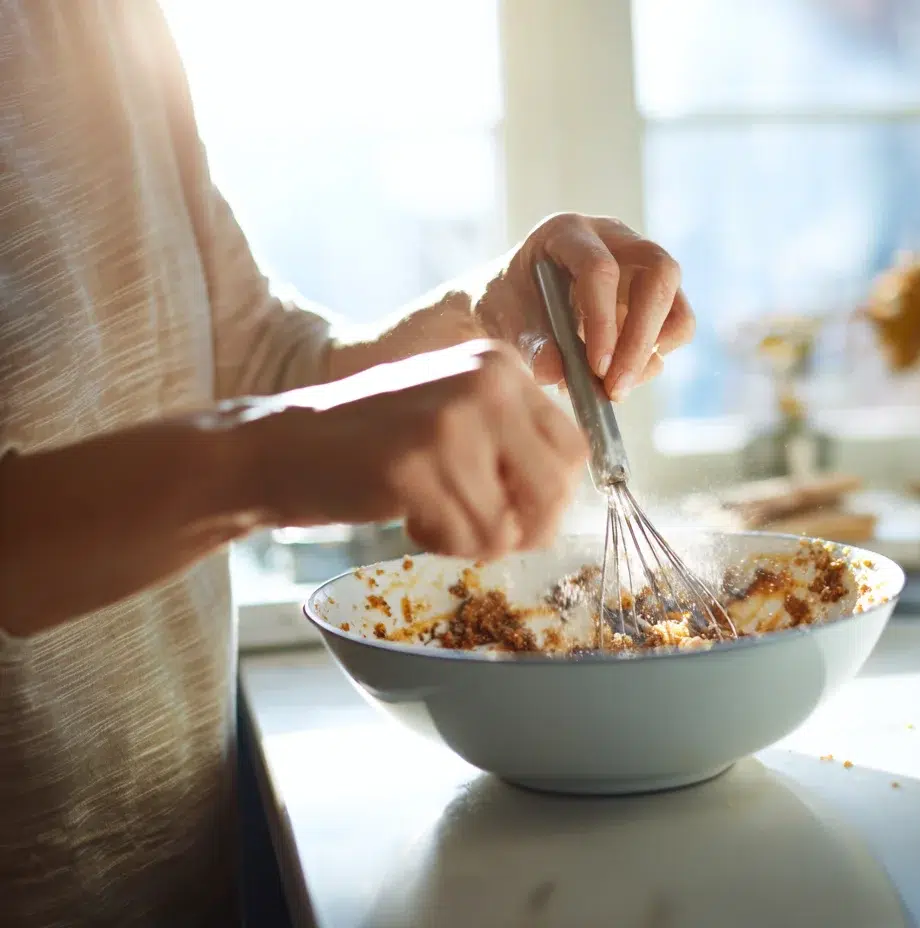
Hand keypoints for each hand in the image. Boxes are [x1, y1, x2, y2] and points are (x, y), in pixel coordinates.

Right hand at [252, 340, 587, 558]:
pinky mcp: (414, 465)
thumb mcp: (458, 413)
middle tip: (482, 530)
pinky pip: (468, 538)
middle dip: (525, 530)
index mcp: (501, 366)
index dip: (552, 498)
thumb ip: (514, 441)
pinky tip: (409, 518)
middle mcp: (485, 382)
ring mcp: (450, 421)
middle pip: (556, 490)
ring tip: (433, 515)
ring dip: (474, 541)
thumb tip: (565, 501)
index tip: (517, 511)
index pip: (575, 450)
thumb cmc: (376, 441)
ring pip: (510, 525)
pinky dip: (442, 544)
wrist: (285, 446)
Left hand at [476, 213, 695, 401]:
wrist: (514, 303)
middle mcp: (615, 240)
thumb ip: (529, 344)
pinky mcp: (656, 296)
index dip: (602, 321)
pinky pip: (676, 327)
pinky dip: (654, 358)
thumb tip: (555, 373)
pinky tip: (617, 374)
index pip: (600, 269)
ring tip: (614, 387)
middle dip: (641, 339)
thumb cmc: (507, 303)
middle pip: (658, 275)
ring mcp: (641, 265)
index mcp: (568, 232)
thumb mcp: (504, 320)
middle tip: (617, 388)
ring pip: (676, 304)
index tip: (596, 369)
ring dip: (651, 353)